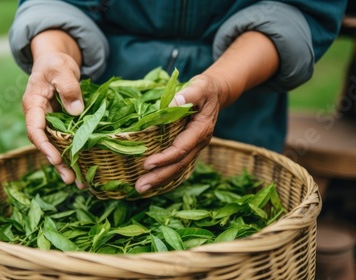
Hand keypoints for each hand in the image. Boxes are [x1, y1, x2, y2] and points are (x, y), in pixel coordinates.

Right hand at [23, 51, 83, 186]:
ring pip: (55, 146)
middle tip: (70, 179)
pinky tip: (83, 167)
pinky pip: (65, 141)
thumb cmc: (55, 63)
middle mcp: (38, 117)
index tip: (55, 159)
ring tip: (78, 182)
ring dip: (65, 164)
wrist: (55, 61)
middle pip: (45, 144)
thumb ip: (68, 87)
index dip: (44, 146)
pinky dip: (73, 153)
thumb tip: (76, 111)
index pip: (34, 129)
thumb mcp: (61, 69)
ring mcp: (49, 122)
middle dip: (57, 163)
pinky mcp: (60, 124)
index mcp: (33, 104)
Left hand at [135, 31, 278, 192]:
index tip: (147, 164)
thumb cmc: (206, 89)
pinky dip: (163, 174)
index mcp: (201, 131)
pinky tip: (150, 181)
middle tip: (139, 187)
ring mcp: (194, 148)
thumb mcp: (199, 86)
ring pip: (177, 168)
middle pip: (178, 165)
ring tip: (140, 189)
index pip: (181, 149)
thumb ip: (188, 94)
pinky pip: (176, 164)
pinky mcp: (187, 148)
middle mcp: (198, 143)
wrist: (215, 93)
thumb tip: (173, 103)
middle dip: (159, 176)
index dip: (165, 158)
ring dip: (159, 179)